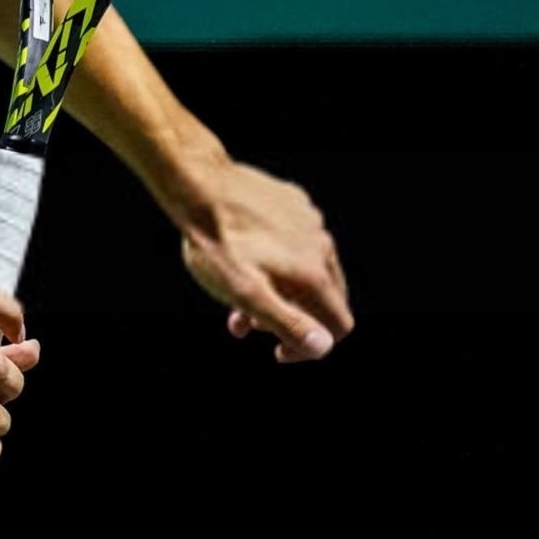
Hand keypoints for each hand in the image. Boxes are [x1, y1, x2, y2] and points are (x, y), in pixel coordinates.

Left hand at [174, 158, 352, 362]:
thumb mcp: (246, 294)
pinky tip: (244, 256)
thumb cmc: (217, 244)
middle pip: (324, 299)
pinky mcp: (294, 202)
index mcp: (315, 274)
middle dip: (292, 319)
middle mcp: (322, 247)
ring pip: (306, 269)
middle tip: (248, 323)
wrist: (198, 187)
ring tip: (236, 296)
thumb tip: (323, 347)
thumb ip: (287, 323)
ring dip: (279, 291)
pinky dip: (276, 258)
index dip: (312, 348)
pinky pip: (295, 240)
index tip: (277, 351)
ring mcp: (309, 221)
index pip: (340, 325)